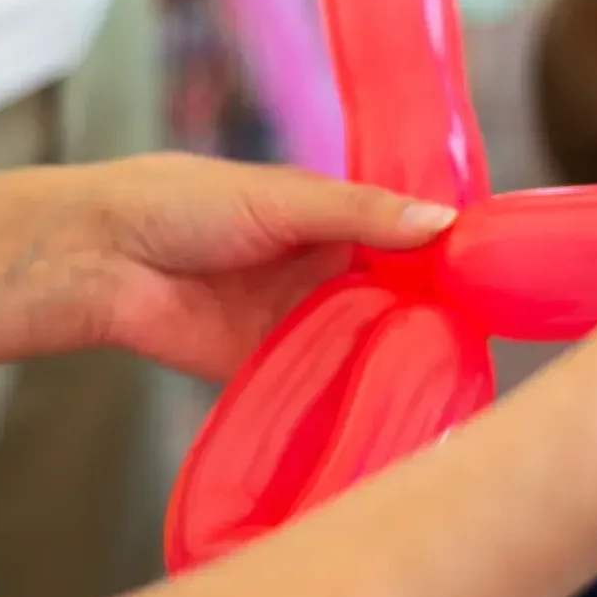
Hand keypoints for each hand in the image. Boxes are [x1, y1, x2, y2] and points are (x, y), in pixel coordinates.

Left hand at [82, 155, 457, 380]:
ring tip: (453, 367)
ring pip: (369, 340)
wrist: (101, 259)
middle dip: (433, 309)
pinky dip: (356, 389)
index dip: (446, 253)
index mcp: (333, 220)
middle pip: (398, 293)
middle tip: (484, 330)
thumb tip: (445, 222)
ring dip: (400, 351)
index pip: (407, 237)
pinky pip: (327, 382)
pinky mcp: (277, 368)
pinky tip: (399, 400)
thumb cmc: (183, 203)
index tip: (495, 272)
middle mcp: (326, 272)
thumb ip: (363, 213)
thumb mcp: (285, 197)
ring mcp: (304, 323)